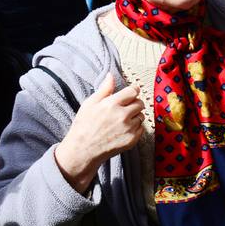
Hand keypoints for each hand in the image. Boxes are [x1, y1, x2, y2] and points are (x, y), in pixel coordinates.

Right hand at [54, 73, 143, 193]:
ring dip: (134, 116)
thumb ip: (104, 89)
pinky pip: (141, 128)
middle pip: (140, 103)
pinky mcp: (132, 140)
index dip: (133, 91)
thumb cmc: (84, 125)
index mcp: (111, 104)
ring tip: (120, 121)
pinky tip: (122, 130)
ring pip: (141, 116)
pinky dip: (135, 128)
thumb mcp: (90, 104)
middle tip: (124, 108)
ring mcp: (128, 129)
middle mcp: (122, 116)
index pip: (133, 91)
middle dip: (134, 103)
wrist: (83, 150)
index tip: (131, 93)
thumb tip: (111, 75)